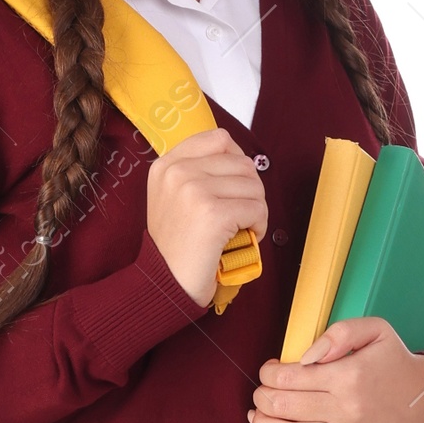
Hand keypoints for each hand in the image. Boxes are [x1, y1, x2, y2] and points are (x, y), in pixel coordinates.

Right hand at [146, 129, 267, 308]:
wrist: (164, 283)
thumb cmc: (176, 245)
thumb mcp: (174, 197)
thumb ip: (198, 171)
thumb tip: (241, 160)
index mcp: (167, 165)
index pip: (220, 139)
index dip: (237, 162)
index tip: (233, 187)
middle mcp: (178, 172)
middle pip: (243, 163)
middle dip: (250, 191)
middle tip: (240, 215)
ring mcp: (194, 191)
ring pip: (255, 186)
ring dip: (256, 210)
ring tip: (240, 228)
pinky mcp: (213, 214)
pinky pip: (257, 209)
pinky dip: (259, 226)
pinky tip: (244, 238)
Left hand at [241, 314, 423, 422]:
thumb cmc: (396, 364)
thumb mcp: (376, 331)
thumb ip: (339, 333)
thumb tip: (305, 357)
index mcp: (349, 376)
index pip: (288, 377)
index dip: (268, 373)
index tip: (271, 370)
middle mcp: (346, 411)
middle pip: (281, 405)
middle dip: (262, 396)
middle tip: (264, 391)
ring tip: (259, 415)